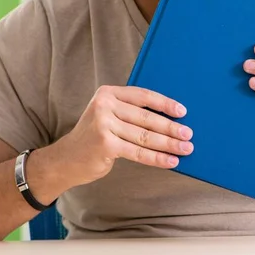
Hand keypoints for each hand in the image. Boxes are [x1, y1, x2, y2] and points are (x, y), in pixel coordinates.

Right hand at [54, 85, 193, 186]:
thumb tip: (169, 119)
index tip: (182, 112)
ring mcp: (103, 124)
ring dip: (168, 144)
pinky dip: (157, 158)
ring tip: (185, 149)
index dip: (165, 103)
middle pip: (146, 117)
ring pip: (145, 136)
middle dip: (171, 127)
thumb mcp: (107, 115)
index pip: (143, 96)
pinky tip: (171, 161)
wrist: (66, 159)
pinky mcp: (105, 144)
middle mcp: (104, 105)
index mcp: (108, 93)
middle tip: (188, 134)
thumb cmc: (94, 136)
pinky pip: (138, 152)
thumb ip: (130, 112)